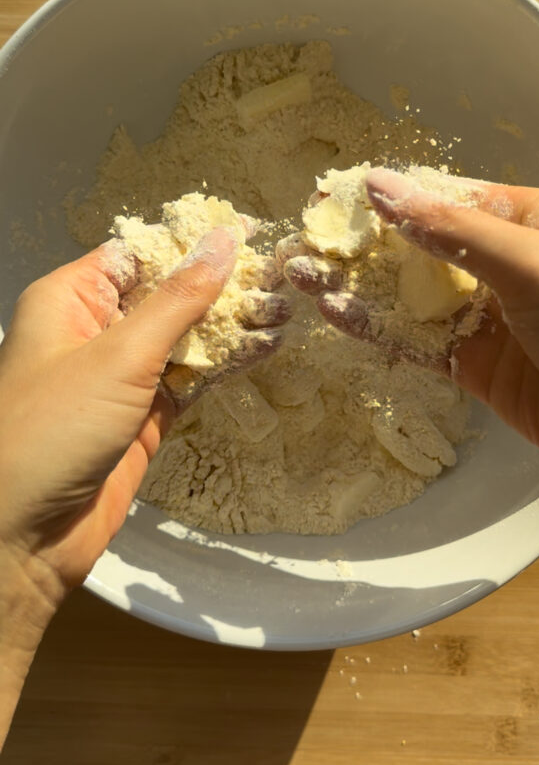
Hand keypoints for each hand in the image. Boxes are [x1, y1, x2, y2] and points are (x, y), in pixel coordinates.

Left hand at [0, 226, 286, 744]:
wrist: (21, 534)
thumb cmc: (52, 428)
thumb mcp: (119, 354)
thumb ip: (178, 299)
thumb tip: (222, 240)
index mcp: (72, 298)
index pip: (141, 252)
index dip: (193, 240)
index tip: (249, 230)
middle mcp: (97, 329)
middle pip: (169, 292)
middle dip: (223, 283)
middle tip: (280, 272)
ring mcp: (122, 376)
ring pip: (186, 336)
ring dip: (233, 323)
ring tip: (285, 307)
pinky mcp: (143, 416)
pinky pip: (191, 377)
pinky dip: (226, 363)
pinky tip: (265, 347)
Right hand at [282, 166, 538, 480]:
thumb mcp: (533, 262)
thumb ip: (452, 230)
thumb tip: (383, 188)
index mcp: (528, 219)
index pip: (444, 197)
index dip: (388, 195)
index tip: (334, 193)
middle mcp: (504, 263)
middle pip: (419, 245)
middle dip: (362, 240)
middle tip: (305, 233)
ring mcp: (490, 317)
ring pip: (411, 295)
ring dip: (356, 284)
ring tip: (299, 271)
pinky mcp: (479, 367)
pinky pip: (419, 342)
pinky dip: (376, 329)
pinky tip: (334, 313)